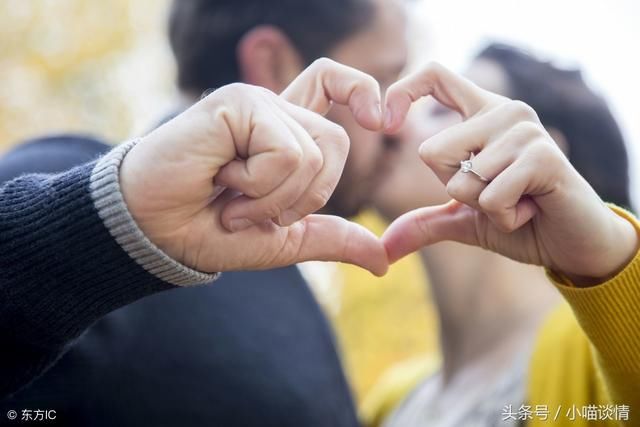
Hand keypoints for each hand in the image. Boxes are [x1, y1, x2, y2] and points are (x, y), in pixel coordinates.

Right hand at [119, 58, 388, 275]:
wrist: (158, 233)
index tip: (381, 120)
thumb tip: (384, 261)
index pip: (335, 84)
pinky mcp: (237, 104)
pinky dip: (258, 186)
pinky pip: (285, 153)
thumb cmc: (211, 231)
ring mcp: (256, 103)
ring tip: (231, 199)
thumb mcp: (284, 241)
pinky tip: (221, 181)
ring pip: (312, 154)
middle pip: (337, 142)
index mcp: (286, 133)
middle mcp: (274, 111)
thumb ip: (332, 240)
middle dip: (305, 197)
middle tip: (255, 209)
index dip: (363, 92)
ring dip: (273, 198)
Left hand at [381, 62, 637, 283]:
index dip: (403, 92)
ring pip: (461, 180)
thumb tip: (385, 247)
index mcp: (482, 115)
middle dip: (456, 190)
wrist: (571, 246)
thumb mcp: (464, 220)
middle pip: (431, 151)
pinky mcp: (543, 156)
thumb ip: (425, 223)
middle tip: (497, 194)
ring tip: (519, 201)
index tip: (386, 125)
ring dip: (484, 208)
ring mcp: (525, 131)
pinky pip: (491, 196)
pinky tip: (532, 209)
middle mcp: (504, 112)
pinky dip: (504, 217)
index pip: (435, 76)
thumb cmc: (520, 223)